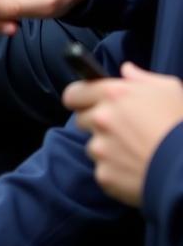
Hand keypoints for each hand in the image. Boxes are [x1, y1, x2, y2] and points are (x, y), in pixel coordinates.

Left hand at [64, 62, 182, 207]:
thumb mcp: (170, 91)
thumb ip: (142, 78)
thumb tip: (126, 70)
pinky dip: (116, 173)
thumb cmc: (181, 125)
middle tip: (122, 131)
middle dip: (97, 125)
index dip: (80, 99)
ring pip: (93, 147)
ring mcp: (100, 148)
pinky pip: (103, 172)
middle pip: (82, 120)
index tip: (86, 104)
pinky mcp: (104, 175)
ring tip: (134, 153)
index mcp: (112, 94)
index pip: (74, 93)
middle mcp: (100, 118)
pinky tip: (136, 170)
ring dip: (107, 150)